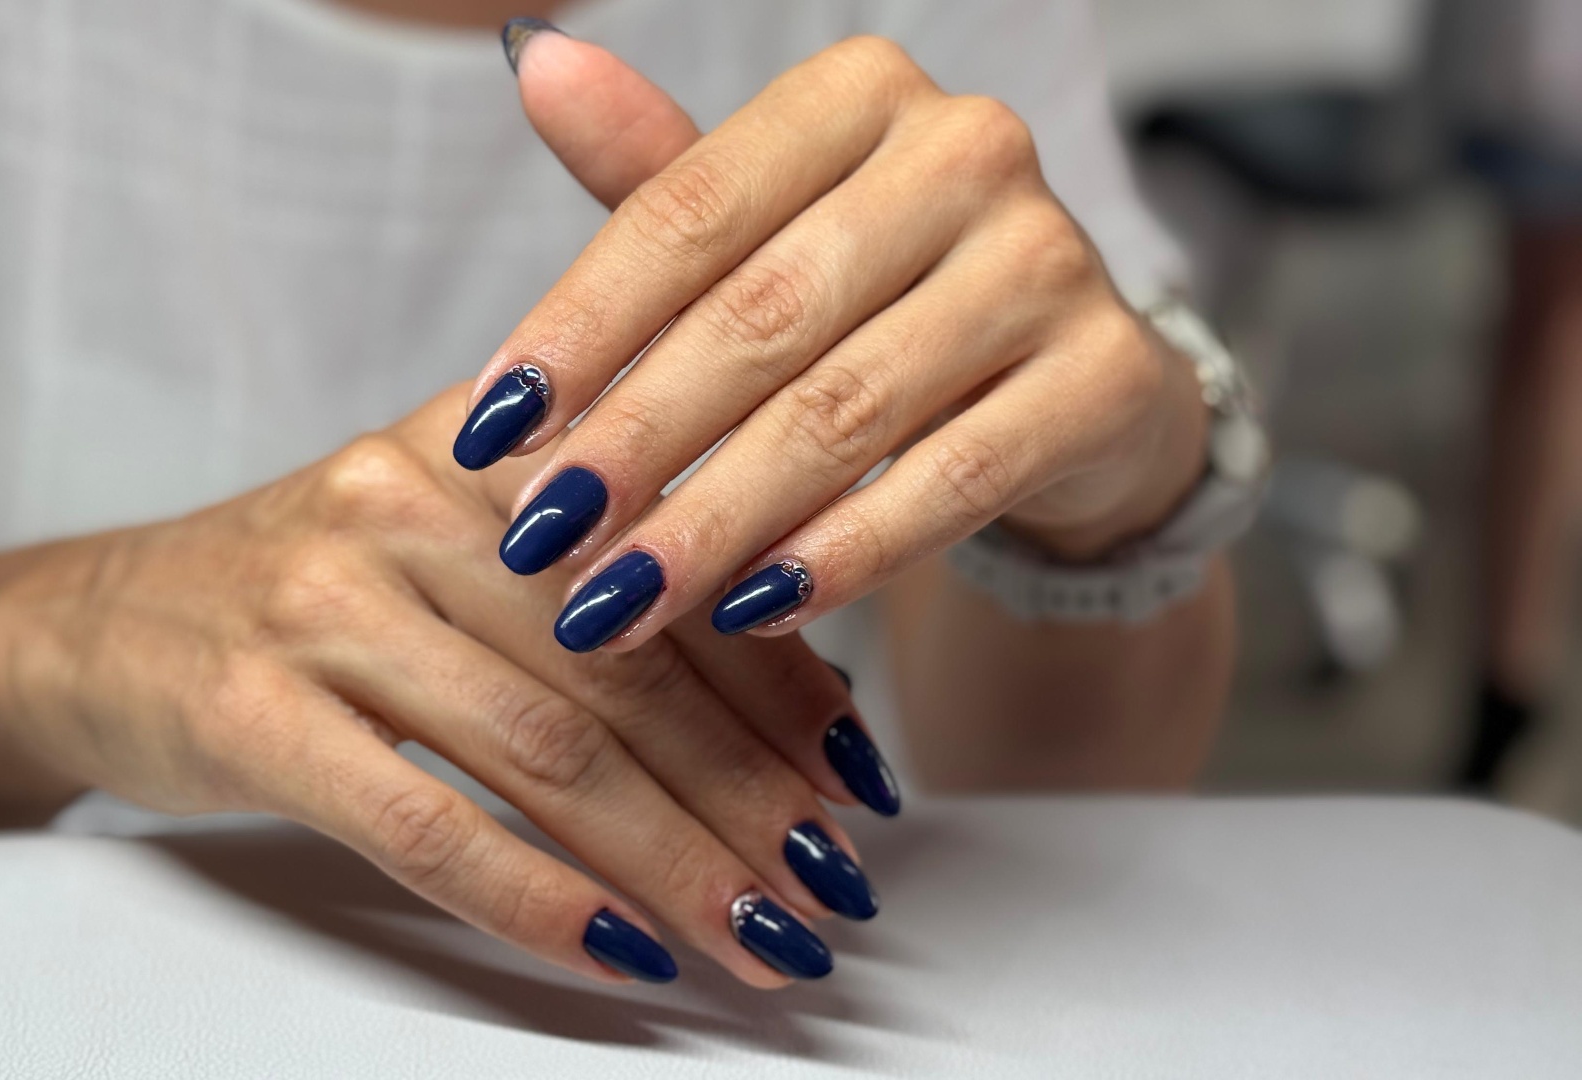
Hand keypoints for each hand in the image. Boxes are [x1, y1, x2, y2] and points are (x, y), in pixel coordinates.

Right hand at [0, 386, 892, 986]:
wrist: (89, 627)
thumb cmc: (310, 595)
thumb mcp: (458, 549)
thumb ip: (612, 588)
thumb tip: (810, 696)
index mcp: (486, 448)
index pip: (674, 568)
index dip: (785, 683)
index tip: (861, 785)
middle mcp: (411, 503)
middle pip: (626, 668)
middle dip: (750, 793)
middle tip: (831, 887)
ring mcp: (324, 604)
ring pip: (543, 749)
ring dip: (672, 859)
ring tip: (760, 937)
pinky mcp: (250, 708)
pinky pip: (421, 821)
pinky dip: (534, 895)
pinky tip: (619, 951)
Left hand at [454, 28, 1208, 651]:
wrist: (1065, 381)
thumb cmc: (877, 298)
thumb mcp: (764, 234)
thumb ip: (658, 177)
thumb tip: (532, 58)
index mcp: (858, 94)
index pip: (687, 213)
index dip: (578, 330)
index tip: (489, 434)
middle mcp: (966, 148)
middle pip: (761, 316)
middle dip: (637, 444)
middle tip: (541, 543)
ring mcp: (1051, 258)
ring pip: (848, 410)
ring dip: (717, 519)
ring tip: (620, 601)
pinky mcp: (1110, 376)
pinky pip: (954, 479)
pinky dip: (845, 554)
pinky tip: (753, 611)